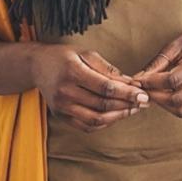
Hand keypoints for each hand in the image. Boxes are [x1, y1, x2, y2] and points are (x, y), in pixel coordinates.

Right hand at [30, 45, 147, 132]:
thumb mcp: (86, 54)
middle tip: (144, 103)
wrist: (37, 66)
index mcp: (72, 72)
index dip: (127, 93)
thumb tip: (132, 83)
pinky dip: (105, 123)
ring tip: (133, 110)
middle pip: (102, 105)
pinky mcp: (61, 117)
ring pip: (95, 120)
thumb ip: (109, 69)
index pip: (105, 88)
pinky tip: (116, 115)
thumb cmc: (65, 57)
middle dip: (127, 105)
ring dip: (118, 117)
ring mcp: (61, 107)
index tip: (144, 95)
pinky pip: (86, 126)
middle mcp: (65, 92)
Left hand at [134, 28, 181, 118]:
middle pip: (177, 99)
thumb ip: (159, 61)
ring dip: (164, 106)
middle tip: (143, 90)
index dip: (152, 82)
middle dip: (155, 97)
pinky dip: (174, 109)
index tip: (139, 80)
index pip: (173, 80)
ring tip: (154, 94)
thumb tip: (139, 78)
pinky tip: (166, 97)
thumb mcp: (177, 44)